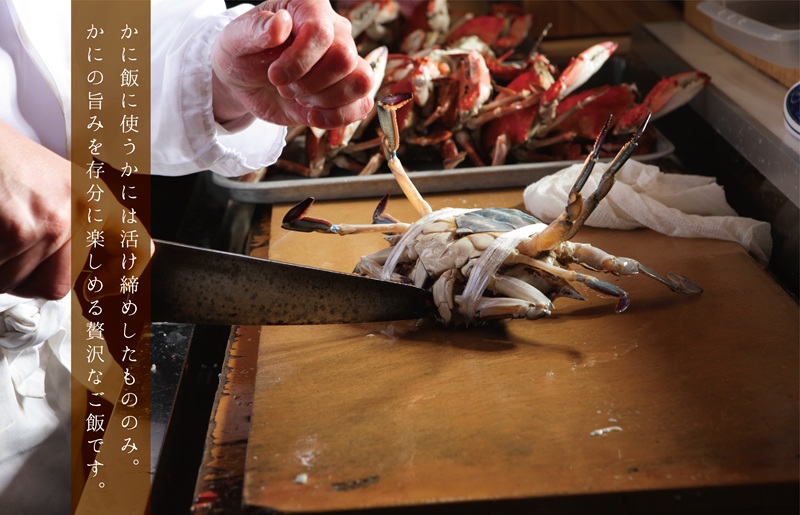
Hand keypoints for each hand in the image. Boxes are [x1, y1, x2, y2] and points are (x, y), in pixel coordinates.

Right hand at [0, 122, 151, 300]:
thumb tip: (75, 266)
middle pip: (57, 284)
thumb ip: (72, 222)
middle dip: (23, 279)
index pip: (135, 246)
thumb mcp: (53, 183)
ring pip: (18, 283)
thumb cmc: (2, 159)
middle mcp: (81, 210)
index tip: (101, 287)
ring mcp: (52, 222)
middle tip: (6, 254)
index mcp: (94, 197)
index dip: (122, 276)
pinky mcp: (18, 230)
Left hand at [211, 0, 374, 128]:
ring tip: (299, 98)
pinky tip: (312, 114)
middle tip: (283, 86)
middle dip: (309, 82)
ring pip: (361, 82)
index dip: (299, 60)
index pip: (322, 32)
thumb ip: (255, 29)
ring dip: (325, 99)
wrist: (246, 81)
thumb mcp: (235, 38)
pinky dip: (336, 117)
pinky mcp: (346, 92)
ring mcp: (344, 64)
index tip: (275, 75)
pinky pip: (362, 105)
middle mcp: (335, 32)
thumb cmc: (242, 53)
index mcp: (309, 9)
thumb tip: (281, 24)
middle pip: (345, 58)